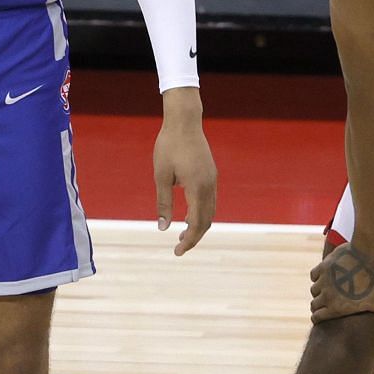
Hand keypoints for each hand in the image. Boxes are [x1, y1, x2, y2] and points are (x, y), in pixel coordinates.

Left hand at [153, 96, 216, 255]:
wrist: (184, 121)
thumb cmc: (169, 146)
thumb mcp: (161, 176)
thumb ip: (163, 203)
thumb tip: (163, 228)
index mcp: (197, 188)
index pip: (196, 223)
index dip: (188, 240)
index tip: (177, 252)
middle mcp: (209, 186)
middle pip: (207, 221)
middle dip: (194, 237)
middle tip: (178, 248)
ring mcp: (212, 179)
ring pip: (211, 211)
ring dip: (199, 226)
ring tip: (182, 235)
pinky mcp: (211, 174)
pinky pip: (210, 200)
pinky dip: (202, 213)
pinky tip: (188, 216)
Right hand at [309, 243, 373, 334]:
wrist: (370, 253)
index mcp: (337, 307)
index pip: (317, 317)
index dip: (319, 318)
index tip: (323, 316)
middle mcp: (326, 295)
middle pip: (314, 304)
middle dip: (319, 305)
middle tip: (328, 304)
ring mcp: (324, 280)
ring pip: (314, 289)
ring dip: (320, 290)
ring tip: (330, 289)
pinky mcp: (324, 266)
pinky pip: (314, 275)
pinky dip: (319, 276)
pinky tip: (328, 275)